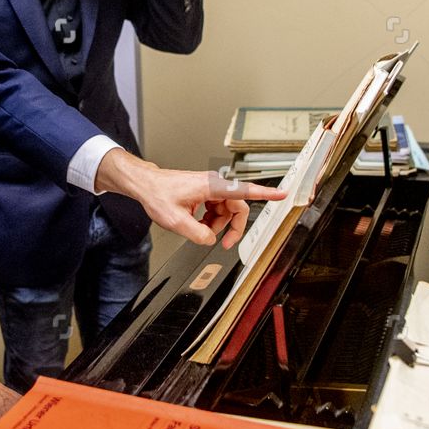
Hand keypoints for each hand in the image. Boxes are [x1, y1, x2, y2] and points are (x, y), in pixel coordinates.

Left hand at [94, 149, 284, 249]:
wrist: (147, 185)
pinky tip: (198, 222)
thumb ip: (197, 234)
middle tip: (225, 243)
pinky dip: (211, 219)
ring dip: (218, 224)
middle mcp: (214, 184)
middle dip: (232, 227)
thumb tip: (211, 239)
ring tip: (201, 230)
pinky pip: (218, 209)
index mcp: (211, 187)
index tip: (282, 194)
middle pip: (238, 207)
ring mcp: (210, 188)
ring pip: (227, 210)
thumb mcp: (175, 221)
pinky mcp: (206, 192)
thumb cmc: (158, 194)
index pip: (244, 190)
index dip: (266, 194)